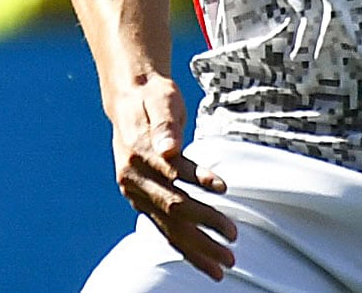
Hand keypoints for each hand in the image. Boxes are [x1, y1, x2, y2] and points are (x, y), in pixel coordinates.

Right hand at [112, 73, 235, 281]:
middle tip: (232, 245)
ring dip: (197, 249)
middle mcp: (133, 178)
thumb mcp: (160, 99)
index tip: (223, 188)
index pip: (172, 175)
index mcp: (138, 153)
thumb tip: (170, 148)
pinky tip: (204, 256)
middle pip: (173, 209)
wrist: (129, 99)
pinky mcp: (142, 199)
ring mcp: (136, 192)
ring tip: (222, 265)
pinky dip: (185, 244)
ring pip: (168, 227)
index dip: (198, 181)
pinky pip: (164, 227)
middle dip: (204, 231)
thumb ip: (165, 125)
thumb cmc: (152, 97)